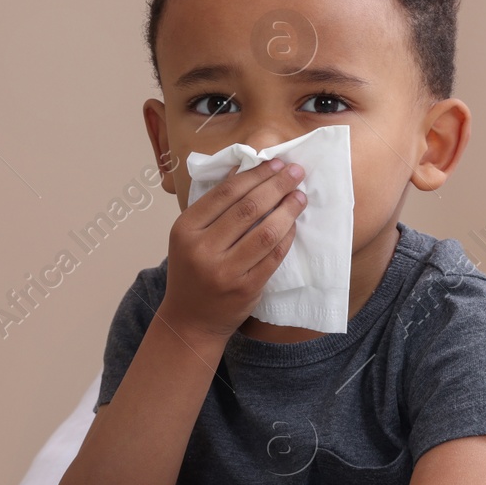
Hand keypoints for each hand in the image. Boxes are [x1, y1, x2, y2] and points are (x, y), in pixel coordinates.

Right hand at [161, 158, 307, 341]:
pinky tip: (294, 224)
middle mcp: (202, 249)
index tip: (276, 163)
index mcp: (185, 229)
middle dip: (277, 185)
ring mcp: (225, 271)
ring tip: (300, 196)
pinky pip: (273, 256)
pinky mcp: (245, 288)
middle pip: (248, 208)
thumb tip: (243, 169)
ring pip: (265, 232)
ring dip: (288, 210)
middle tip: (297, 172)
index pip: (226, 193)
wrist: (190, 321)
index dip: (255, 175)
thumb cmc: (192, 271)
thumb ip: (213, 206)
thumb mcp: (189, 236)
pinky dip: (287, 236)